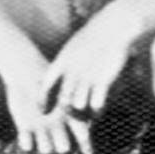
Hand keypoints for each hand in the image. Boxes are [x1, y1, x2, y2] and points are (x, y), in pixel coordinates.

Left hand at [2, 53, 82, 153]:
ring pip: (44, 149)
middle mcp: (56, 127)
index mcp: (69, 117)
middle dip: (61, 145)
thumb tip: (80, 109)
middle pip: (63, 147)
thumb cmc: (47, 75)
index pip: (82, 137)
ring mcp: (40, 129)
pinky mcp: (24, 129)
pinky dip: (26, 142)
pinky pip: (26, 145)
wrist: (25, 73)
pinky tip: (26, 132)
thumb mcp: (58, 87)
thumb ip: (67, 99)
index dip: (86, 149)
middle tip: (59, 138)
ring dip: (43, 144)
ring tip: (40, 130)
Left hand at [41, 4, 140, 153]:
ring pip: (79, 105)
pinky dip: (97, 111)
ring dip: (81, 114)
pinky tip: (98, 113)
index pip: (46, 85)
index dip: (43, 100)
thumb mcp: (73, 48)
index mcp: (62, 62)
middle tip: (64, 123)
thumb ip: (65, 64)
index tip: (41, 111)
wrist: (113, 28)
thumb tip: (55, 75)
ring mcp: (88, 77)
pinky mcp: (103, 81)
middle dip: (64, 113)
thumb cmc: (92, 38)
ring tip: (83, 125)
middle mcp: (73, 72)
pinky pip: (96, 104)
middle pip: (63, 100)